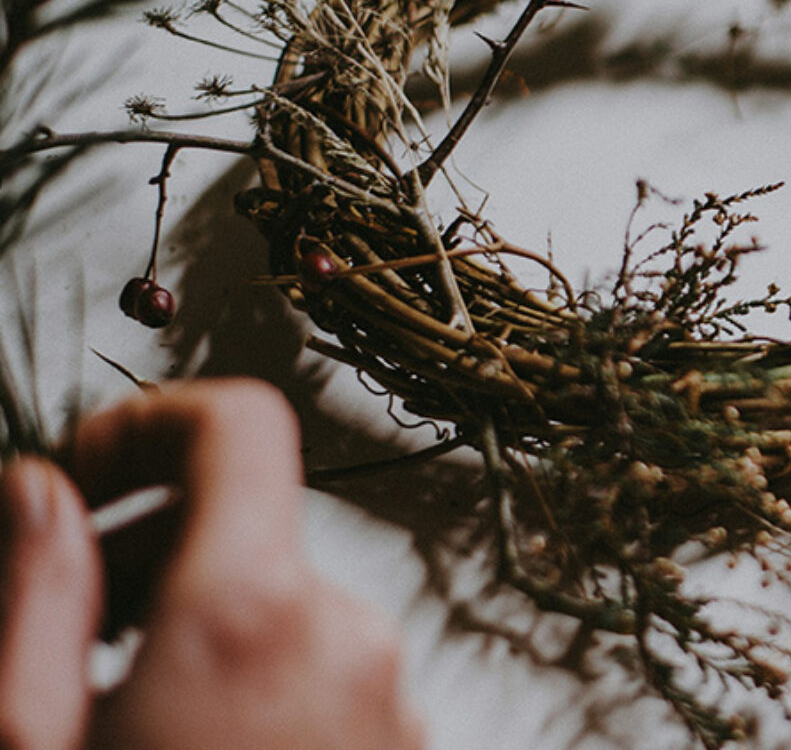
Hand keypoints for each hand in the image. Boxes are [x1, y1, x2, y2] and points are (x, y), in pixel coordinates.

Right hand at [0, 379, 425, 748]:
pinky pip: (322, 670)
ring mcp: (390, 696)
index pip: (240, 424)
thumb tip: (39, 490)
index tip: (83, 474)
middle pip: (250, 524)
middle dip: (147, 550)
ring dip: (197, 628)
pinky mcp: (402, 742)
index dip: (148, 425)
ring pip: (280, 604)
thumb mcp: (28, 737)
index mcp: (251, 616)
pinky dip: (253, 683)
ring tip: (116, 713)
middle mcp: (348, 640)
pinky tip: (189, 743)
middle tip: (63, 630)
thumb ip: (37, 593)